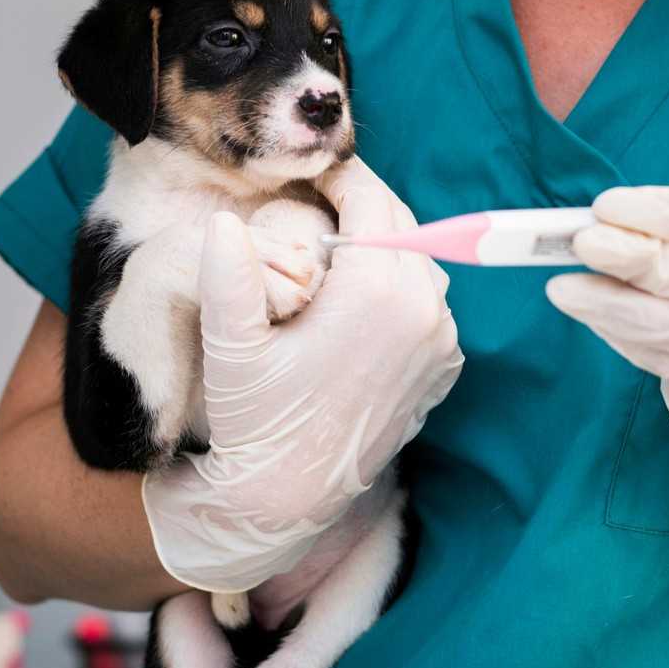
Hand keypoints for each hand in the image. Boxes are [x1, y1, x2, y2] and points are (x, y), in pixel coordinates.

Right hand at [140, 158, 464, 592]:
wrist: (290, 494)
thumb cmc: (254, 417)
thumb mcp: (230, 346)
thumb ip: (227, 277)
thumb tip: (223, 220)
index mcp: (377, 293)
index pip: (370, 198)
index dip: (338, 177)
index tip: (309, 173)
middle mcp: (424, 311)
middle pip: (401, 223)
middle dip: (361, 206)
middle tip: (318, 201)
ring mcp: (442, 342)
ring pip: (418, 260)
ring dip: (382, 246)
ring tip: (333, 251)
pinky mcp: (445, 367)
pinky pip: (429, 302)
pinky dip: (400, 288)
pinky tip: (357, 300)